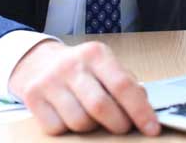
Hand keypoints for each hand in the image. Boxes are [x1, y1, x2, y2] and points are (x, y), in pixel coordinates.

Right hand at [8, 39, 160, 135]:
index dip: (140, 111)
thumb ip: (125, 83)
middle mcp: (71, 65)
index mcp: (95, 54)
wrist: (37, 61)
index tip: (152, 128)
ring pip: (80, 122)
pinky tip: (68, 116)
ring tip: (92, 117)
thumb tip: (144, 105)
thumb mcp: (104, 65)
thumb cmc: (80, 68)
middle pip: (100, 107)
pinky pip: (57, 129)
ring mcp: (50, 81)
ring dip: (92, 128)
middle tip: (123, 127)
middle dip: (118, 124)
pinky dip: (68, 130)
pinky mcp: (33, 97)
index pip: (123, 85)